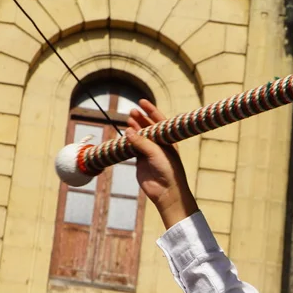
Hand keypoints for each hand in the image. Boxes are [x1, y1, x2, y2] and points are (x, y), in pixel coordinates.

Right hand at [125, 99, 198, 228]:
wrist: (166, 191)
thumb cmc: (168, 170)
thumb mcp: (156, 152)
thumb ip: (142, 141)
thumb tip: (128, 130)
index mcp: (168, 140)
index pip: (159, 121)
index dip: (151, 110)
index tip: (142, 102)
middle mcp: (159, 144)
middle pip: (148, 127)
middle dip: (140, 118)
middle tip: (132, 112)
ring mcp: (149, 152)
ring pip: (139, 137)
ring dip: (134, 129)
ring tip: (128, 120)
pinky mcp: (141, 161)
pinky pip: (133, 148)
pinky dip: (128, 141)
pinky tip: (124, 135)